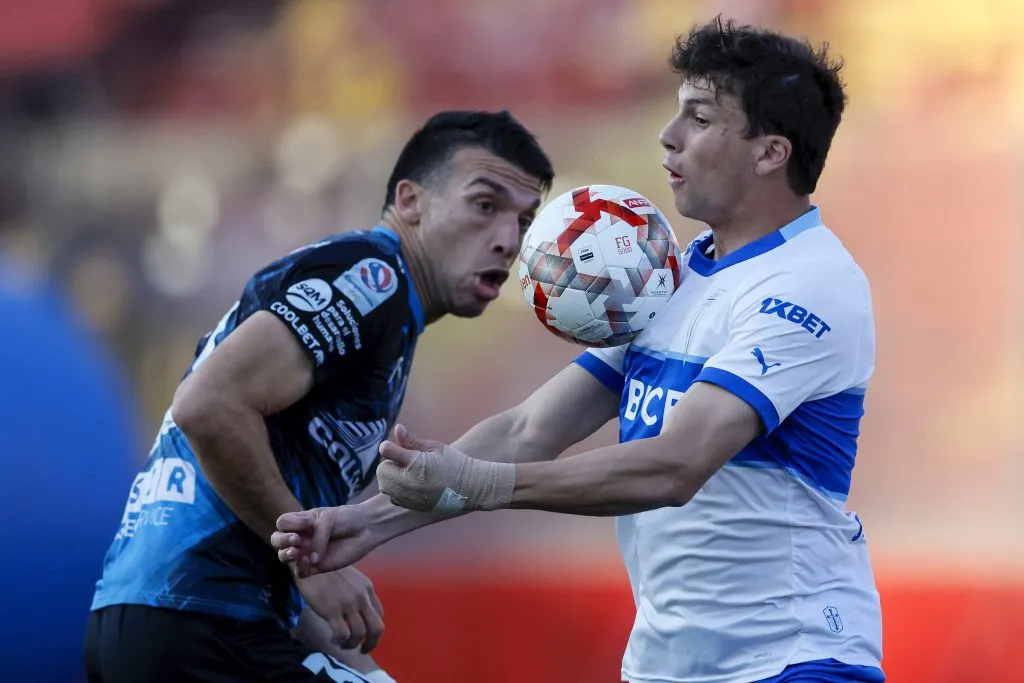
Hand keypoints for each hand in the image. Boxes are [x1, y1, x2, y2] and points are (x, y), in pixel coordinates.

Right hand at [273, 505, 377, 576]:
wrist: (366, 529)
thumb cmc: (347, 518)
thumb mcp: (329, 518)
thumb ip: (318, 535)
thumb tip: (312, 558)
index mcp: (302, 522)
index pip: (283, 523)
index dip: (287, 524)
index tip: (305, 524)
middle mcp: (302, 537)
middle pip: (278, 540)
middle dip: (281, 541)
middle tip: (295, 540)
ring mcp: (308, 552)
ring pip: (286, 557)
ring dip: (287, 555)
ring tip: (297, 552)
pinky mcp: (317, 566)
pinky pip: (301, 571)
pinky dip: (301, 568)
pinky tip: (309, 562)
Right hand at [295, 567, 383, 653]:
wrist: (309, 560)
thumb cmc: (326, 569)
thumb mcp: (349, 577)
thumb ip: (356, 591)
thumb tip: (356, 609)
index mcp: (367, 588)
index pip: (379, 613)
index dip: (374, 628)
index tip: (366, 634)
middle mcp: (362, 596)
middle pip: (377, 627)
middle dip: (372, 643)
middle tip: (363, 650)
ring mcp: (349, 604)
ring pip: (360, 634)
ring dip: (353, 645)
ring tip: (343, 644)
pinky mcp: (333, 610)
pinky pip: (343, 634)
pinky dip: (340, 641)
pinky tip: (334, 639)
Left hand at [376, 423, 514, 512]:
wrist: (468, 487)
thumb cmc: (452, 462)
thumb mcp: (434, 447)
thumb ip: (412, 441)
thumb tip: (397, 428)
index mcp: (415, 462)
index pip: (386, 451)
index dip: (388, 448)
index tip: (394, 448)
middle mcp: (409, 481)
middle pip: (382, 470)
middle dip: (389, 464)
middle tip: (406, 462)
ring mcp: (409, 496)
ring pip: (385, 485)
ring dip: (391, 478)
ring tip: (409, 474)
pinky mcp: (411, 506)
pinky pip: (393, 497)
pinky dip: (397, 490)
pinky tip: (411, 485)